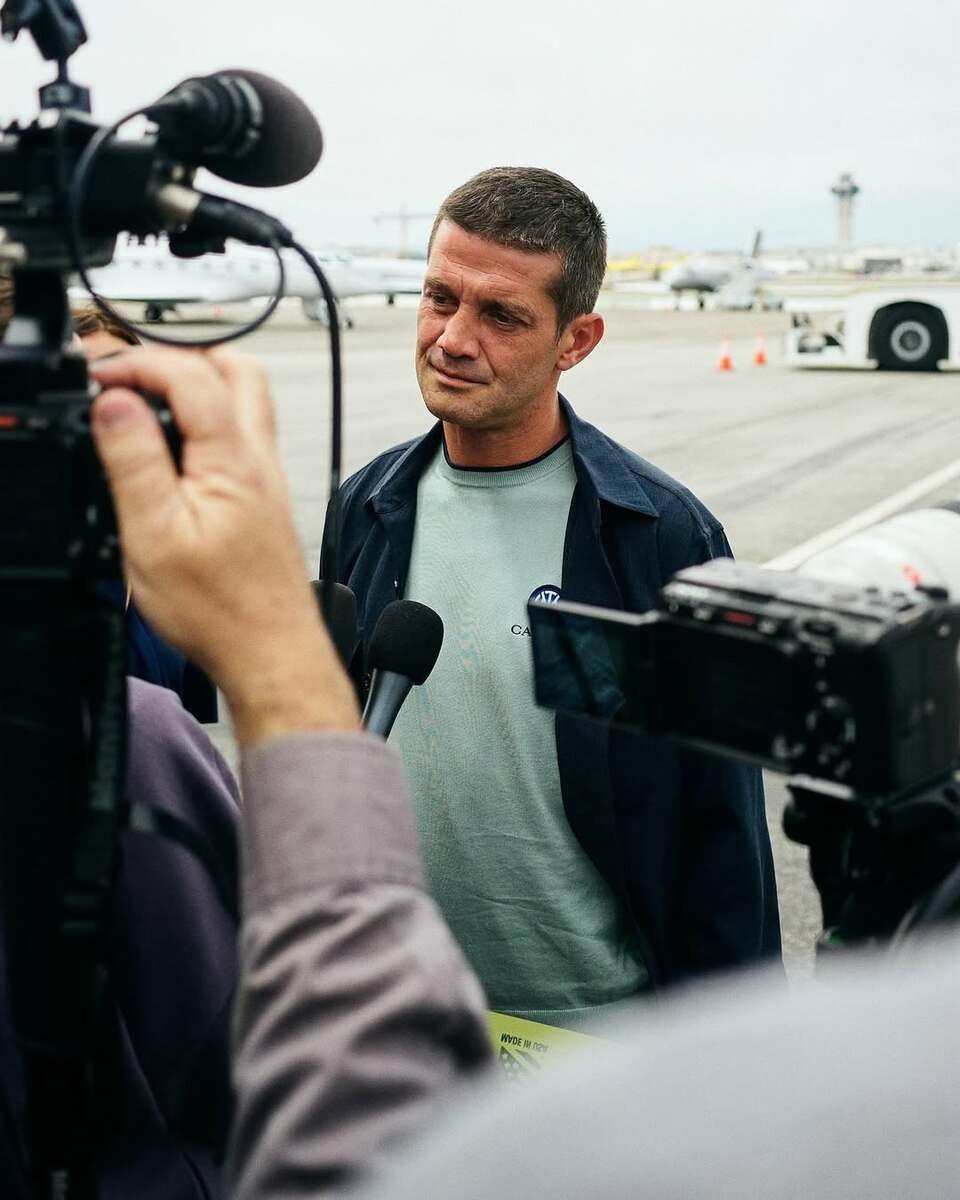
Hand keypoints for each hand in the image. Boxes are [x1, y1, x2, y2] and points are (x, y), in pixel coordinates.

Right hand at [90, 346, 359, 743]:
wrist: (271, 653)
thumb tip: (113, 401)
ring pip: (243, 400)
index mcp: (233, 458)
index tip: (97, 375)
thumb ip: (134, 460)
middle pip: (235, 369)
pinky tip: (175, 451)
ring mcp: (267, 477)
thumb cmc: (221, 611)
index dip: (136, 360)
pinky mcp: (264, 498)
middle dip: (178, 355)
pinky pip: (240, 436)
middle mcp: (260, 459)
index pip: (190, 372)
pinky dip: (206, 421)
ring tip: (146, 404)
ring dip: (196, 385)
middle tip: (131, 373)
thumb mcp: (154, 534)